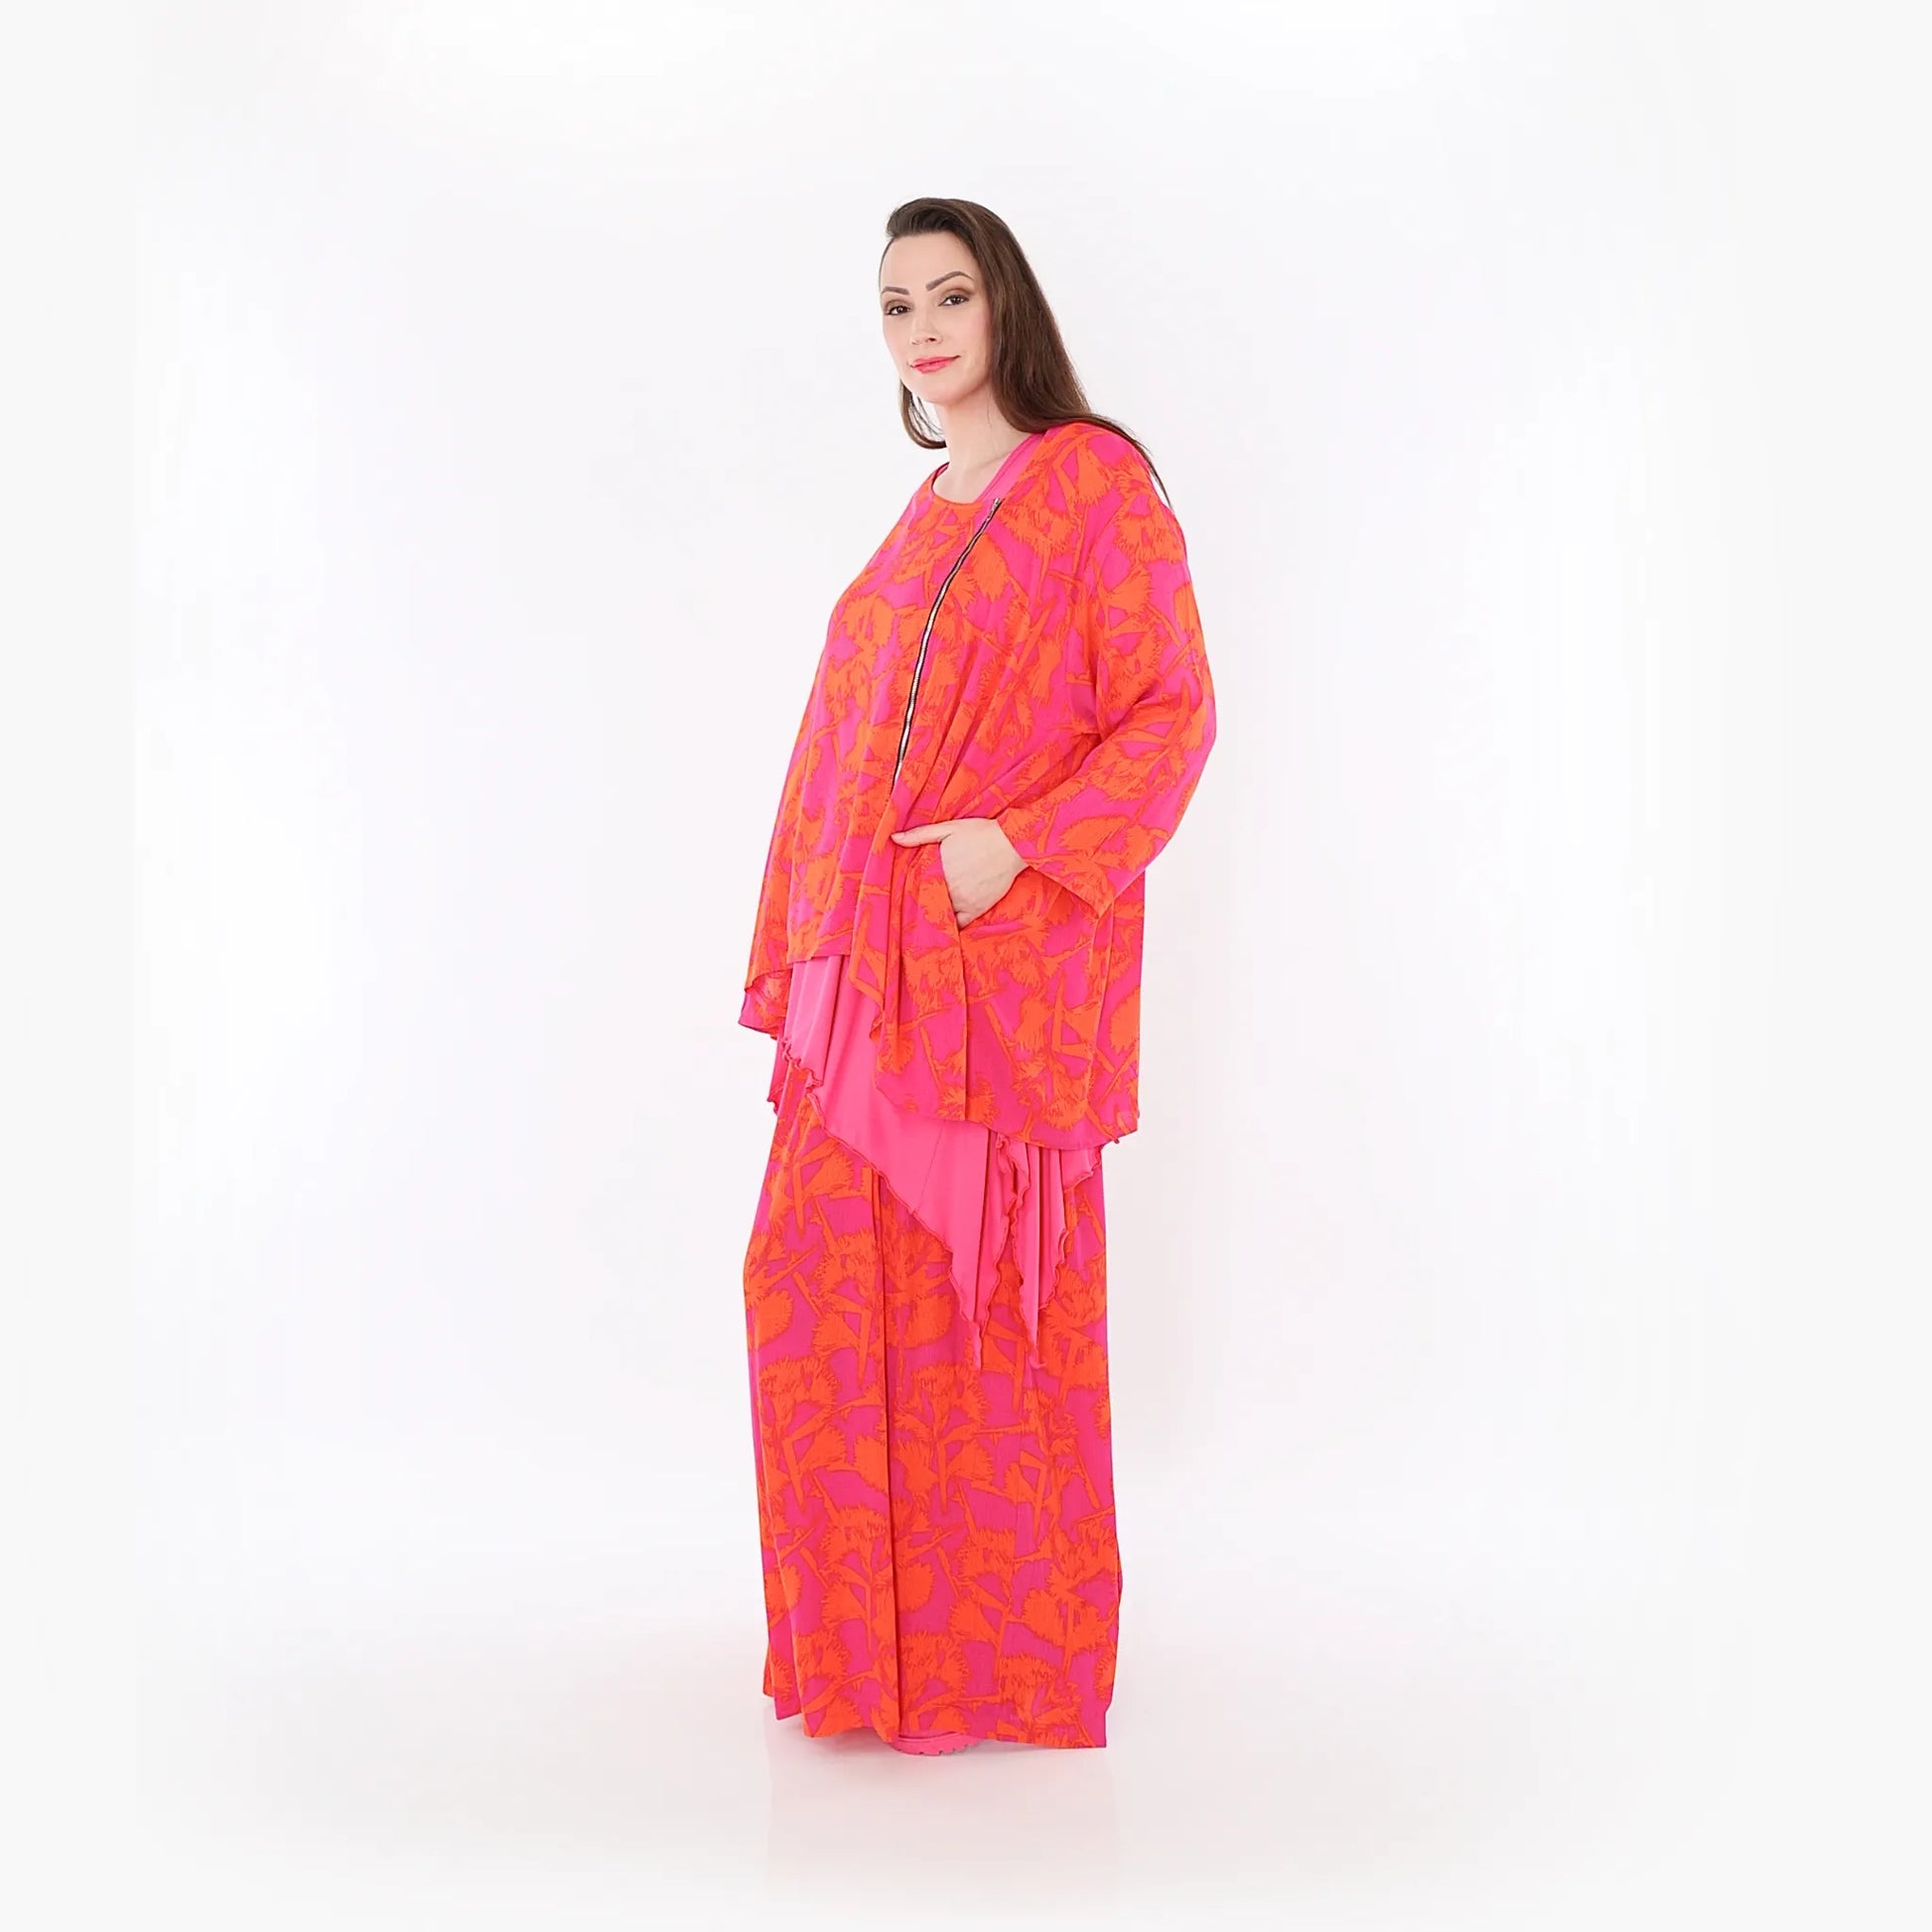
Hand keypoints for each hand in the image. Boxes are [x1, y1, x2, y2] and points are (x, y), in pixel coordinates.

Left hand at [889, 816, 1024, 927]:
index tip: (903, 890)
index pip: (915, 886)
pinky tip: (947, 921)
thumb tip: (894, 838)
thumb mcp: (948, 828)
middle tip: (914, 902)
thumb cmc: (980, 833)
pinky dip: (952, 924)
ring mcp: (964, 902)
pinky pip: (960, 924)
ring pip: (941, 914)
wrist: (1012, 844)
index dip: (909, 889)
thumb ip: (920, 834)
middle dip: (920, 901)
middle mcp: (949, 889)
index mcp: (938, 869)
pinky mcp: (977, 909)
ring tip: (929, 911)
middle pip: (927, 901)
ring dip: (935, 913)